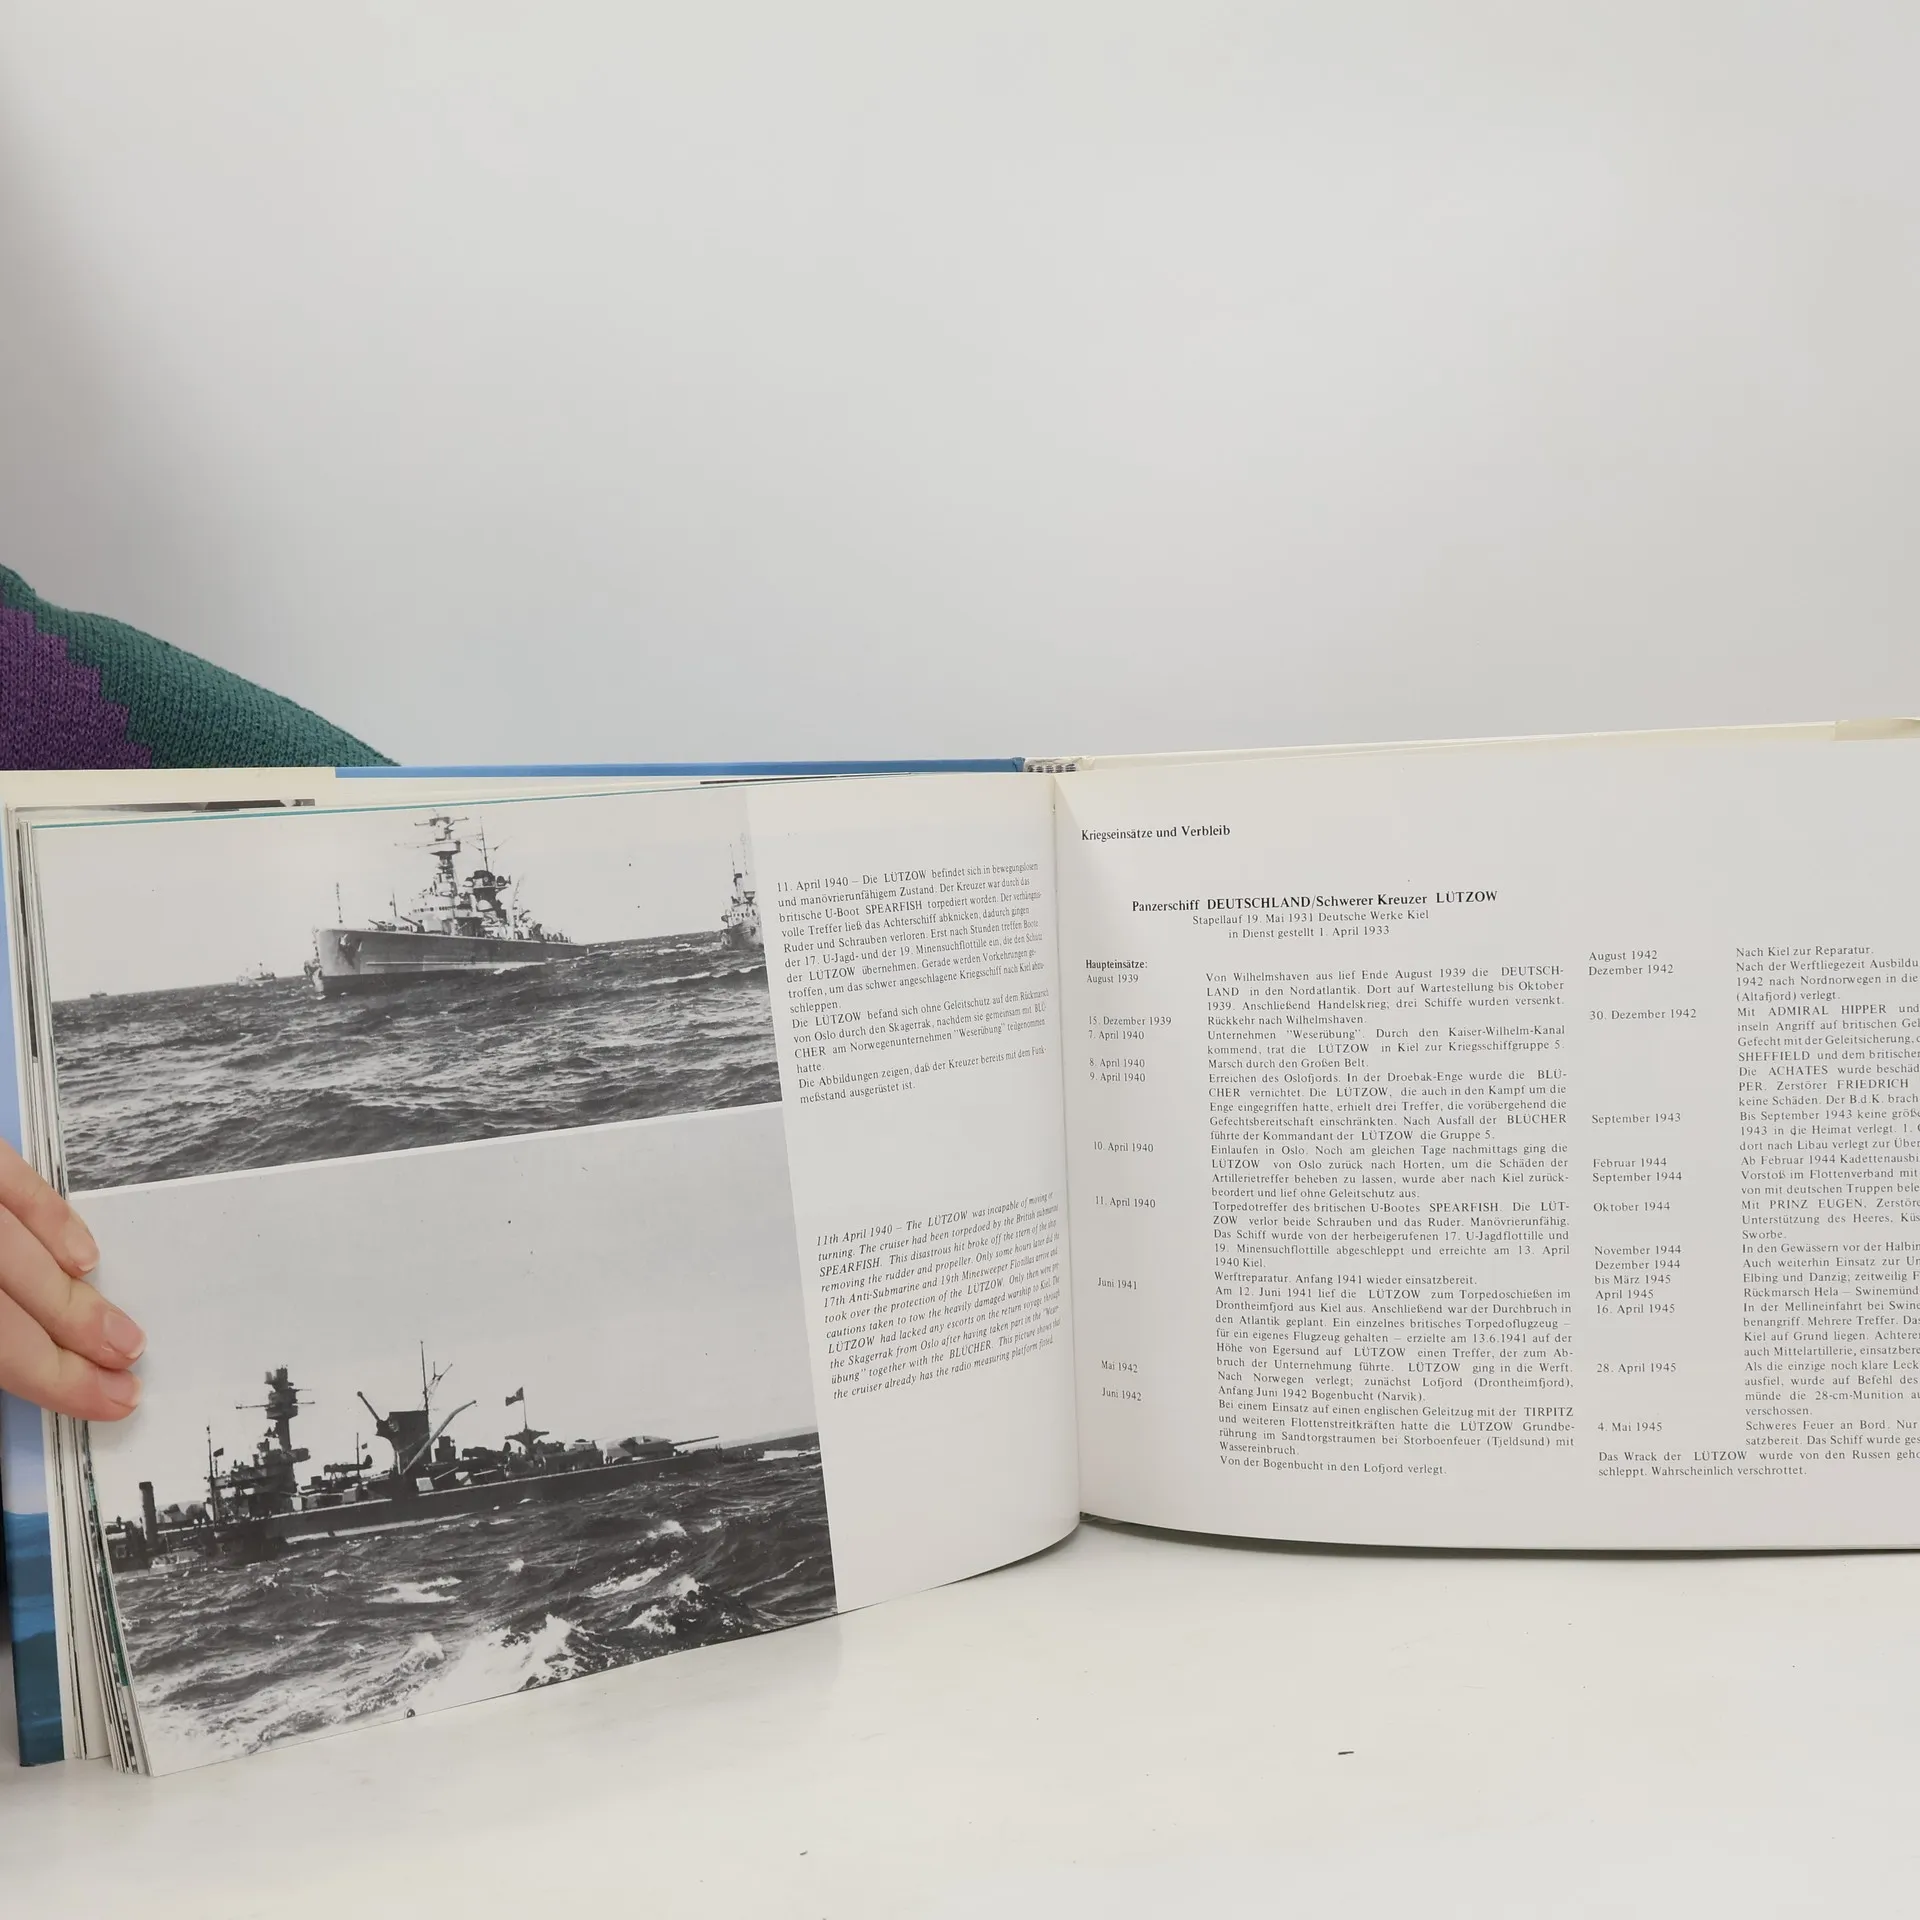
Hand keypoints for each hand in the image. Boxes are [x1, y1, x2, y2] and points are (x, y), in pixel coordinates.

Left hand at [0, 1140, 142, 1418]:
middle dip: (75, 1343)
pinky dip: (52, 1220)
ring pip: (18, 1253)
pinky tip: (83, 1256)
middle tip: (126, 1372)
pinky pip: (11, 1184)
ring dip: (76, 1298)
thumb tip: (25, 1363)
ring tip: (121, 1333)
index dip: (54, 1379)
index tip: (105, 1401)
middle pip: (9, 1307)